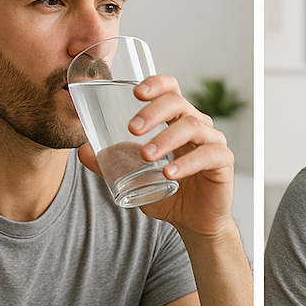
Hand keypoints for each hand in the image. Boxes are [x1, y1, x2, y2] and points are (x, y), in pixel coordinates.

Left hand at [77, 74, 234, 235]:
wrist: (194, 222)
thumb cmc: (168, 193)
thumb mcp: (133, 178)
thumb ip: (110, 164)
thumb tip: (82, 151)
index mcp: (176, 120)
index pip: (170, 89)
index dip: (156, 84)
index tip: (135, 92)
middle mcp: (197, 124)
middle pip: (178, 103)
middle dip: (153, 112)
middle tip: (132, 127)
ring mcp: (213, 141)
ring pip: (192, 127)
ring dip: (166, 138)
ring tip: (146, 155)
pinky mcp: (223, 162)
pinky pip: (207, 154)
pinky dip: (186, 162)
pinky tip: (170, 172)